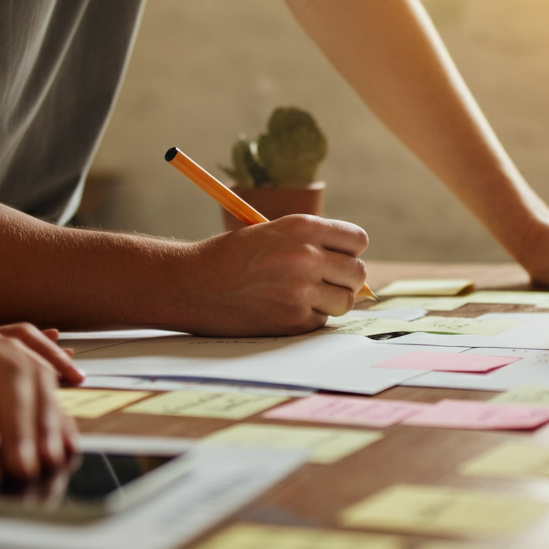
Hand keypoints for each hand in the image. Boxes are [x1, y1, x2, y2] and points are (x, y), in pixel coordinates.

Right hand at [175, 214, 368, 335]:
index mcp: (303, 227)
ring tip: (303, 297)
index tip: (337, 258)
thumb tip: (352, 271)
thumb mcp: (271, 233)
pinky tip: (282, 309)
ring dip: (330, 301)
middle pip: (357, 272)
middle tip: (323, 282)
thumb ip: (311, 245)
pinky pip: (320, 321)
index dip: (348, 250)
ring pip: (345, 301)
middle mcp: (307, 256)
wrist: (191, 284)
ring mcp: (302, 291)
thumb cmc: (229, 257)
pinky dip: (307, 318)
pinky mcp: (293, 320)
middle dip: (344, 279)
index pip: (357, 240)